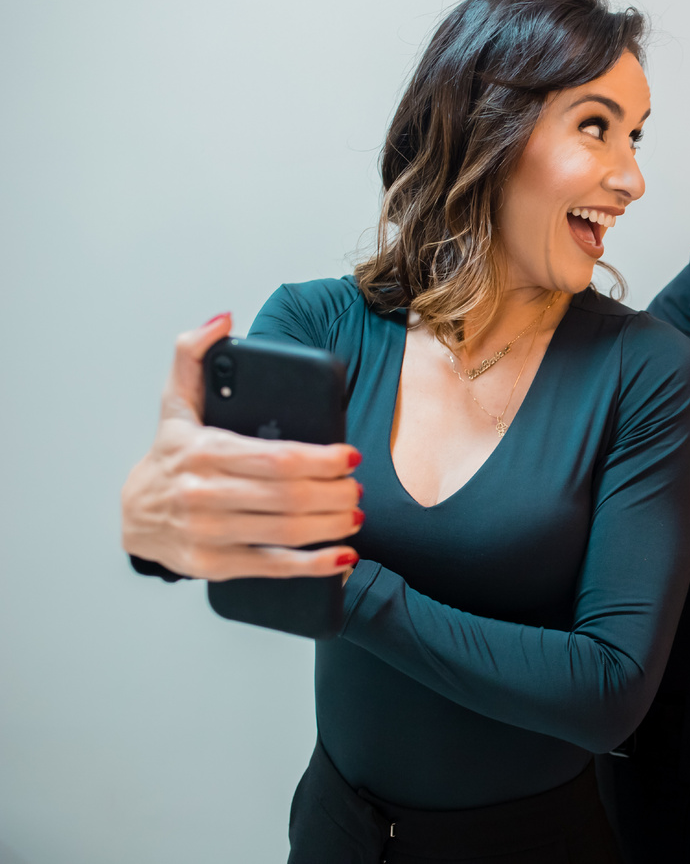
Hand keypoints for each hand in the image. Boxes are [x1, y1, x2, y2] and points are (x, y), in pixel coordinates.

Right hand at [120, 313, 364, 579]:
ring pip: (287, 532)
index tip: (351, 456)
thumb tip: (222, 319)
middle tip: (357, 486)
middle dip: (334, 492)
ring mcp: (209, 534)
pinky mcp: (216, 565)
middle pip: (289, 496)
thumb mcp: (175, 404)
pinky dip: (316, 565)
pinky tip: (344, 555)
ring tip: (355, 512)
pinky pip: (275, 567)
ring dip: (333, 524)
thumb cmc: (171, 457)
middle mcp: (204, 494)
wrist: (134, 516)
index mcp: (203, 451)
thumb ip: (192, 355)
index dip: (322, 459)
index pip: (277, 457)